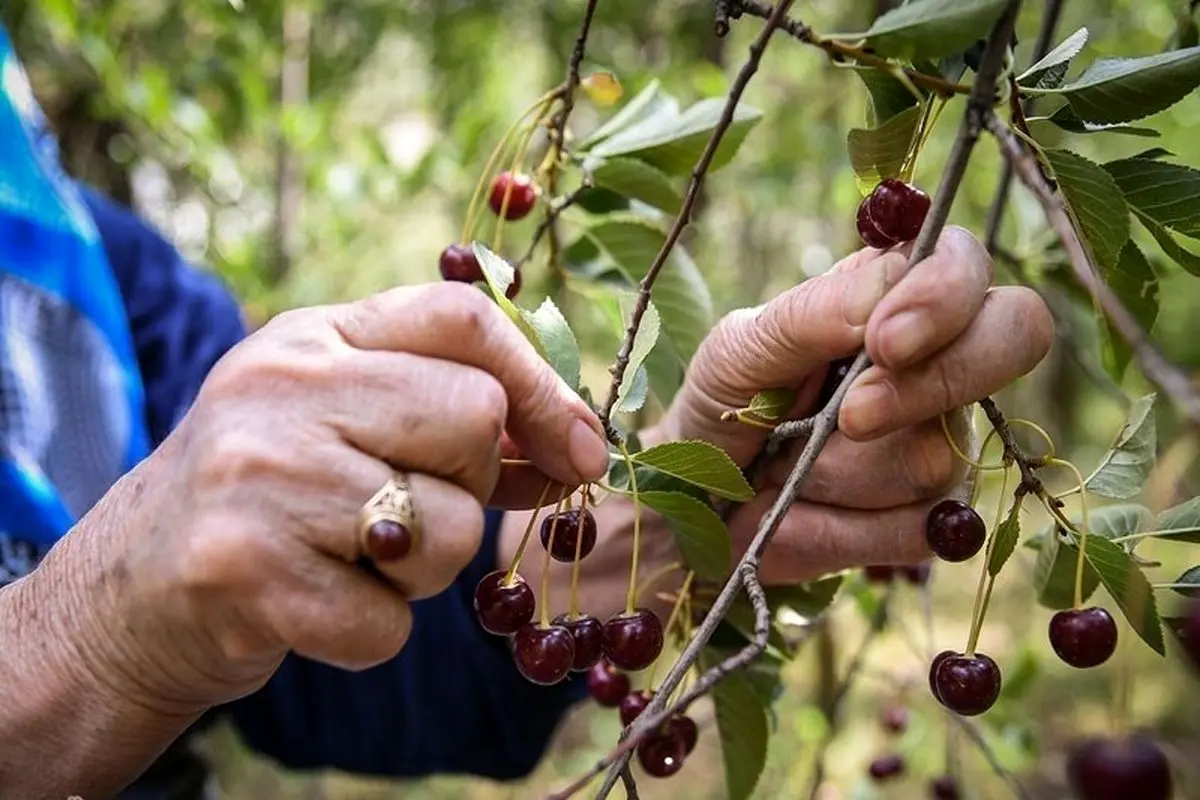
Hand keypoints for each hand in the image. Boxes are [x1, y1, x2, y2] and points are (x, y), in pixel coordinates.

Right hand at [37, 282, 610, 714]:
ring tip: (352, 558)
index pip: (464, 318)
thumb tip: (579, 443)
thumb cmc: (273, 496)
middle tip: (409, 507)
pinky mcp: (244, 570)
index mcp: (315, 334)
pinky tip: (317, 605)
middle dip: (472, 484)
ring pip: (450, 530)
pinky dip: (373, 630)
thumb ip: (452, 413)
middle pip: (474, 419)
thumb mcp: (349, 420)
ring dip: (425, 570)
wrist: (131, 589)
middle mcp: (279, 386)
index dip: (546, 385)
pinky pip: (391, 620)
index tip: (582, 450)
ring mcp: (257, 475)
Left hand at [657, 226, 1053, 580]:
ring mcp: (941, 442)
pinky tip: (794, 515)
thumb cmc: (724, 401)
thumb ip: (813, 313)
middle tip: (849, 417)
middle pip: (1014, 339)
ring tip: (781, 468)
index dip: (945, 299)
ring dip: (837, 473)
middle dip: (931, 385)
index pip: (967, 268)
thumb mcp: (741, 347)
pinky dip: (837, 528)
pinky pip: (915, 528)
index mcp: (890, 298)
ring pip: (937, 457)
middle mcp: (936, 363)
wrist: (695, 501)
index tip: (882, 341)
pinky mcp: (927, 519)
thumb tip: (894, 276)